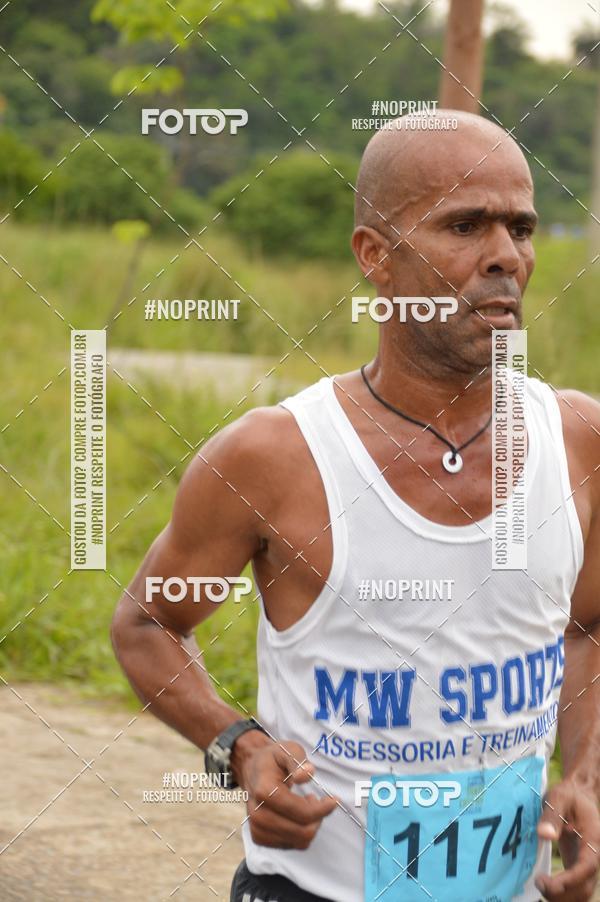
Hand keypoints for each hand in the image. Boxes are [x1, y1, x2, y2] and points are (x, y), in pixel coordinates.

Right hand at [235, 737, 338, 849]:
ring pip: (299, 842)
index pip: (301, 813)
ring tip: (306, 804)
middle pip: (303, 832)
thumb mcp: (287, 750)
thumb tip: (307, 774)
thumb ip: (298, 761)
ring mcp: (257, 829)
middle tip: (317, 799)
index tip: (334, 800)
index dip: (322, 809)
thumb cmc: (272, 759)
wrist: (251, 770)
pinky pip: (292, 845)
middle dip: (318, 818)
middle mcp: (258, 814)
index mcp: (264, 792)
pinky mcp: (260, 838)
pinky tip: (297, 815)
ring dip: (310, 825)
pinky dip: (301, 832)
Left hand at [535, 777, 599, 900]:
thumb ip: (552, 815)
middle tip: (539, 883)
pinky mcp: (577, 864)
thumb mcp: (559, 797)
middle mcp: (593, 855)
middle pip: (585, 885)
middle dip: (563, 892)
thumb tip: (544, 835)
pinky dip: (563, 894)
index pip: (587, 866)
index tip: (549, 883)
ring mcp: (586, 862)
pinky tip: (546, 889)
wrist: (579, 794)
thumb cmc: (569, 794)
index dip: (571, 879)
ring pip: (582, 891)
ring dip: (563, 897)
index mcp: (593, 839)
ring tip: (540, 886)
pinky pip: (576, 887)